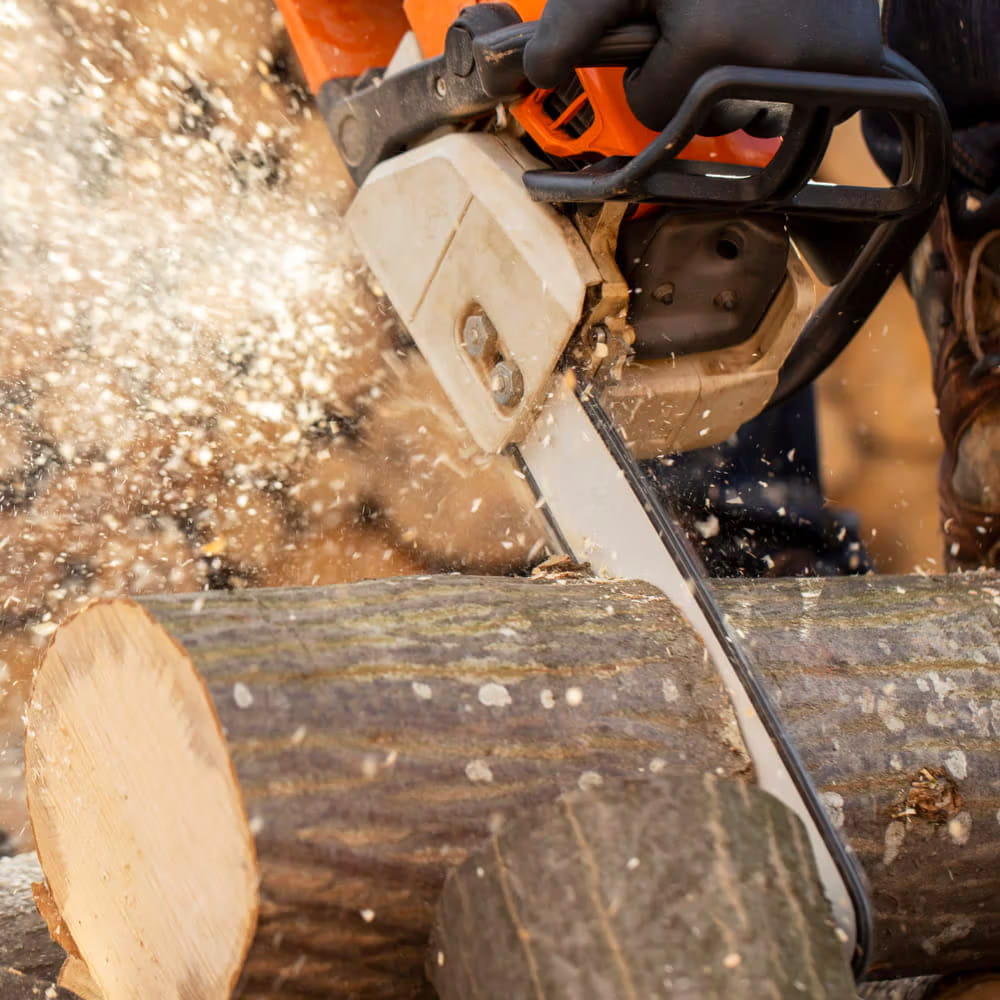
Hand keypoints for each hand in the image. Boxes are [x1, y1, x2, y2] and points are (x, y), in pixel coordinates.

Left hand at [524, 0, 882, 132]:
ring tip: (749, 17)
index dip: (650, 66)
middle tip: (712, 12)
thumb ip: (574, 19)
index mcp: (714, 46)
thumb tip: (538, 74)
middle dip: (692, 76)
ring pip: (749, 116)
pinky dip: (788, 81)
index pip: (653, 107)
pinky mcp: (857, 66)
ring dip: (738, 80)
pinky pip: (803, 108)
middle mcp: (777, 66)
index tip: (669, 20)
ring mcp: (827, 69)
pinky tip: (784, 34)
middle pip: (700, 120)